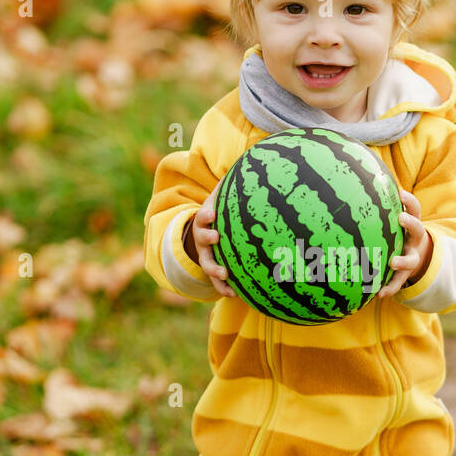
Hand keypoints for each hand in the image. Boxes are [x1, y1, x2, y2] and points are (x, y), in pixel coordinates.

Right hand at [186, 181, 236, 297]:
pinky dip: (224, 288)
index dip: (207, 214)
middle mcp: (203, 239)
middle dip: (207, 238)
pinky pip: (217, 282)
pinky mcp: (214, 270)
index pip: (203, 215)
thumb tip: (253, 161)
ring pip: (207, 264)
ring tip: (225, 274)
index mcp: (207, 220)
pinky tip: (235, 294)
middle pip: (202, 239)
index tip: (213, 212)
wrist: (209, 235)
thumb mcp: (225, 198)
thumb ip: (235, 184)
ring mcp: (207, 256)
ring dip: (215, 269)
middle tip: (216, 237)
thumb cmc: (223, 214)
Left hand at [378, 188, 432, 297]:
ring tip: (393, 262)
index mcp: (410, 224)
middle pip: (417, 230)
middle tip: (401, 218)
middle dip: (411, 223)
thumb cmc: (395, 234)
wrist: (414, 259)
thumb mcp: (392, 221)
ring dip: (402, 261)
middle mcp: (413, 241)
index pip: (414, 209)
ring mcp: (410, 258)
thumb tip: (356, 180)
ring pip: (410, 260)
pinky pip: (397, 282)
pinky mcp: (404, 275)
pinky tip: (378, 294)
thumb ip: (379, 207)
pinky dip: (390, 288)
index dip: (409, 201)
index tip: (400, 192)